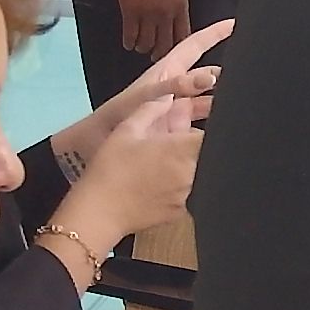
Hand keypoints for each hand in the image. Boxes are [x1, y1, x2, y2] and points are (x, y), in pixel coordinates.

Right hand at [55, 90, 203, 249]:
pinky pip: (190, 195)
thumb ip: (151, 109)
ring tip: (163, 170)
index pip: (212, 135)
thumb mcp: (126, 131)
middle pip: (209, 155)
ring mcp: (189, 194)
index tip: (191, 134)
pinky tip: (160, 189)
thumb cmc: (109, 169)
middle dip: (196, 150)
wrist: (97, 212)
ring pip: (201, 175)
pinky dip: (181, 190)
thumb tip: (169, 97)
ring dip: (190, 169)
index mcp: (183, 149)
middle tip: (172, 151)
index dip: (207, 131)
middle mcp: (193, 172)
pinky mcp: (182, 212)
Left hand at [81, 20, 230, 142]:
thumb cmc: (116, 115)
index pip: (196, 45)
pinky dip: (216, 126)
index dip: (215, 34)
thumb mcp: (145, 95)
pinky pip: (204, 125)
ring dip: (223, 103)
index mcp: (168, 72)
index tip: (236, 23)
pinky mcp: (180, 131)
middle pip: (209, 76)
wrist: (95, 147)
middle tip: (251, 74)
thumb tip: (211, 77)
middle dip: (228, 73)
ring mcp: (179, 110)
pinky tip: (228, 130)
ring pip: (210, 101)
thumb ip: (177, 85)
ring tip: (244, 105)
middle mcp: (177, 89)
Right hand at [113, 0, 190, 60]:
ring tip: (141, 48)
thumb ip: (177, 4)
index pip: (183, 34)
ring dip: (143, 48)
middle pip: (165, 43)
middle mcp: (166, 13)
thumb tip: (176, 18)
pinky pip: (130, 34)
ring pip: (147, 42)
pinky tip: (129, 43)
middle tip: (156, 57)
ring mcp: (147, 14)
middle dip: (161, 53)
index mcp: (180, 5)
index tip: (176, 52)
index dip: (179, 46)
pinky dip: (129, 41)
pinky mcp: (130, 11)